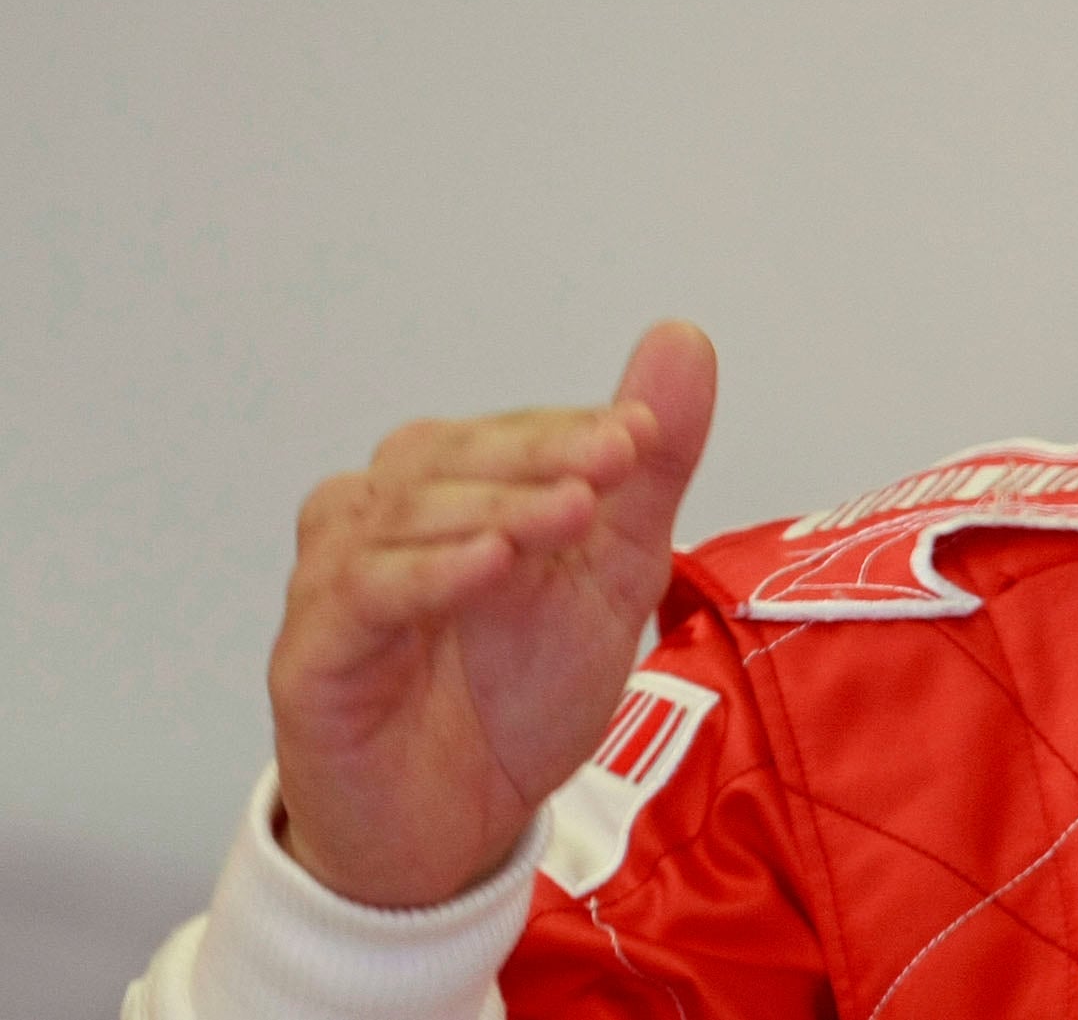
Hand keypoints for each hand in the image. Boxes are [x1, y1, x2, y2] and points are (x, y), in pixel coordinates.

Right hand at [267, 322, 717, 908]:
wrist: (462, 824)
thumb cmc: (522, 688)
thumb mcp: (613, 572)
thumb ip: (648, 466)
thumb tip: (682, 337)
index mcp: (453, 485)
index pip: (510, 433)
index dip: (574, 429)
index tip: (644, 433)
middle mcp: (382, 517)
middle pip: (451, 457)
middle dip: (540, 456)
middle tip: (616, 456)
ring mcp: (336, 582)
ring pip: (403, 514)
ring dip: (493, 507)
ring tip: (567, 512)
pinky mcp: (310, 656)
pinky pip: (361, 596)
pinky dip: (426, 574)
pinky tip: (489, 565)